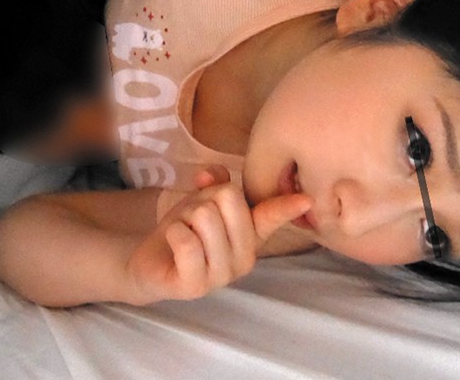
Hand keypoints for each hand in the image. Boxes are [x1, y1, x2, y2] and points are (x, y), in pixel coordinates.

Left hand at [126, 168, 311, 303]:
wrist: (151, 265)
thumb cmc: (184, 231)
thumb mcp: (200, 201)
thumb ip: (214, 183)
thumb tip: (212, 173)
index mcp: (251, 235)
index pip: (271, 216)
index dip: (288, 206)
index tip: (308, 199)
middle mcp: (245, 257)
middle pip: (229, 198)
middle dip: (203, 198)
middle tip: (192, 219)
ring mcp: (222, 276)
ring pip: (206, 217)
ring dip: (184, 217)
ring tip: (183, 233)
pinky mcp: (197, 287)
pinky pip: (187, 241)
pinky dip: (174, 232)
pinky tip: (173, 243)